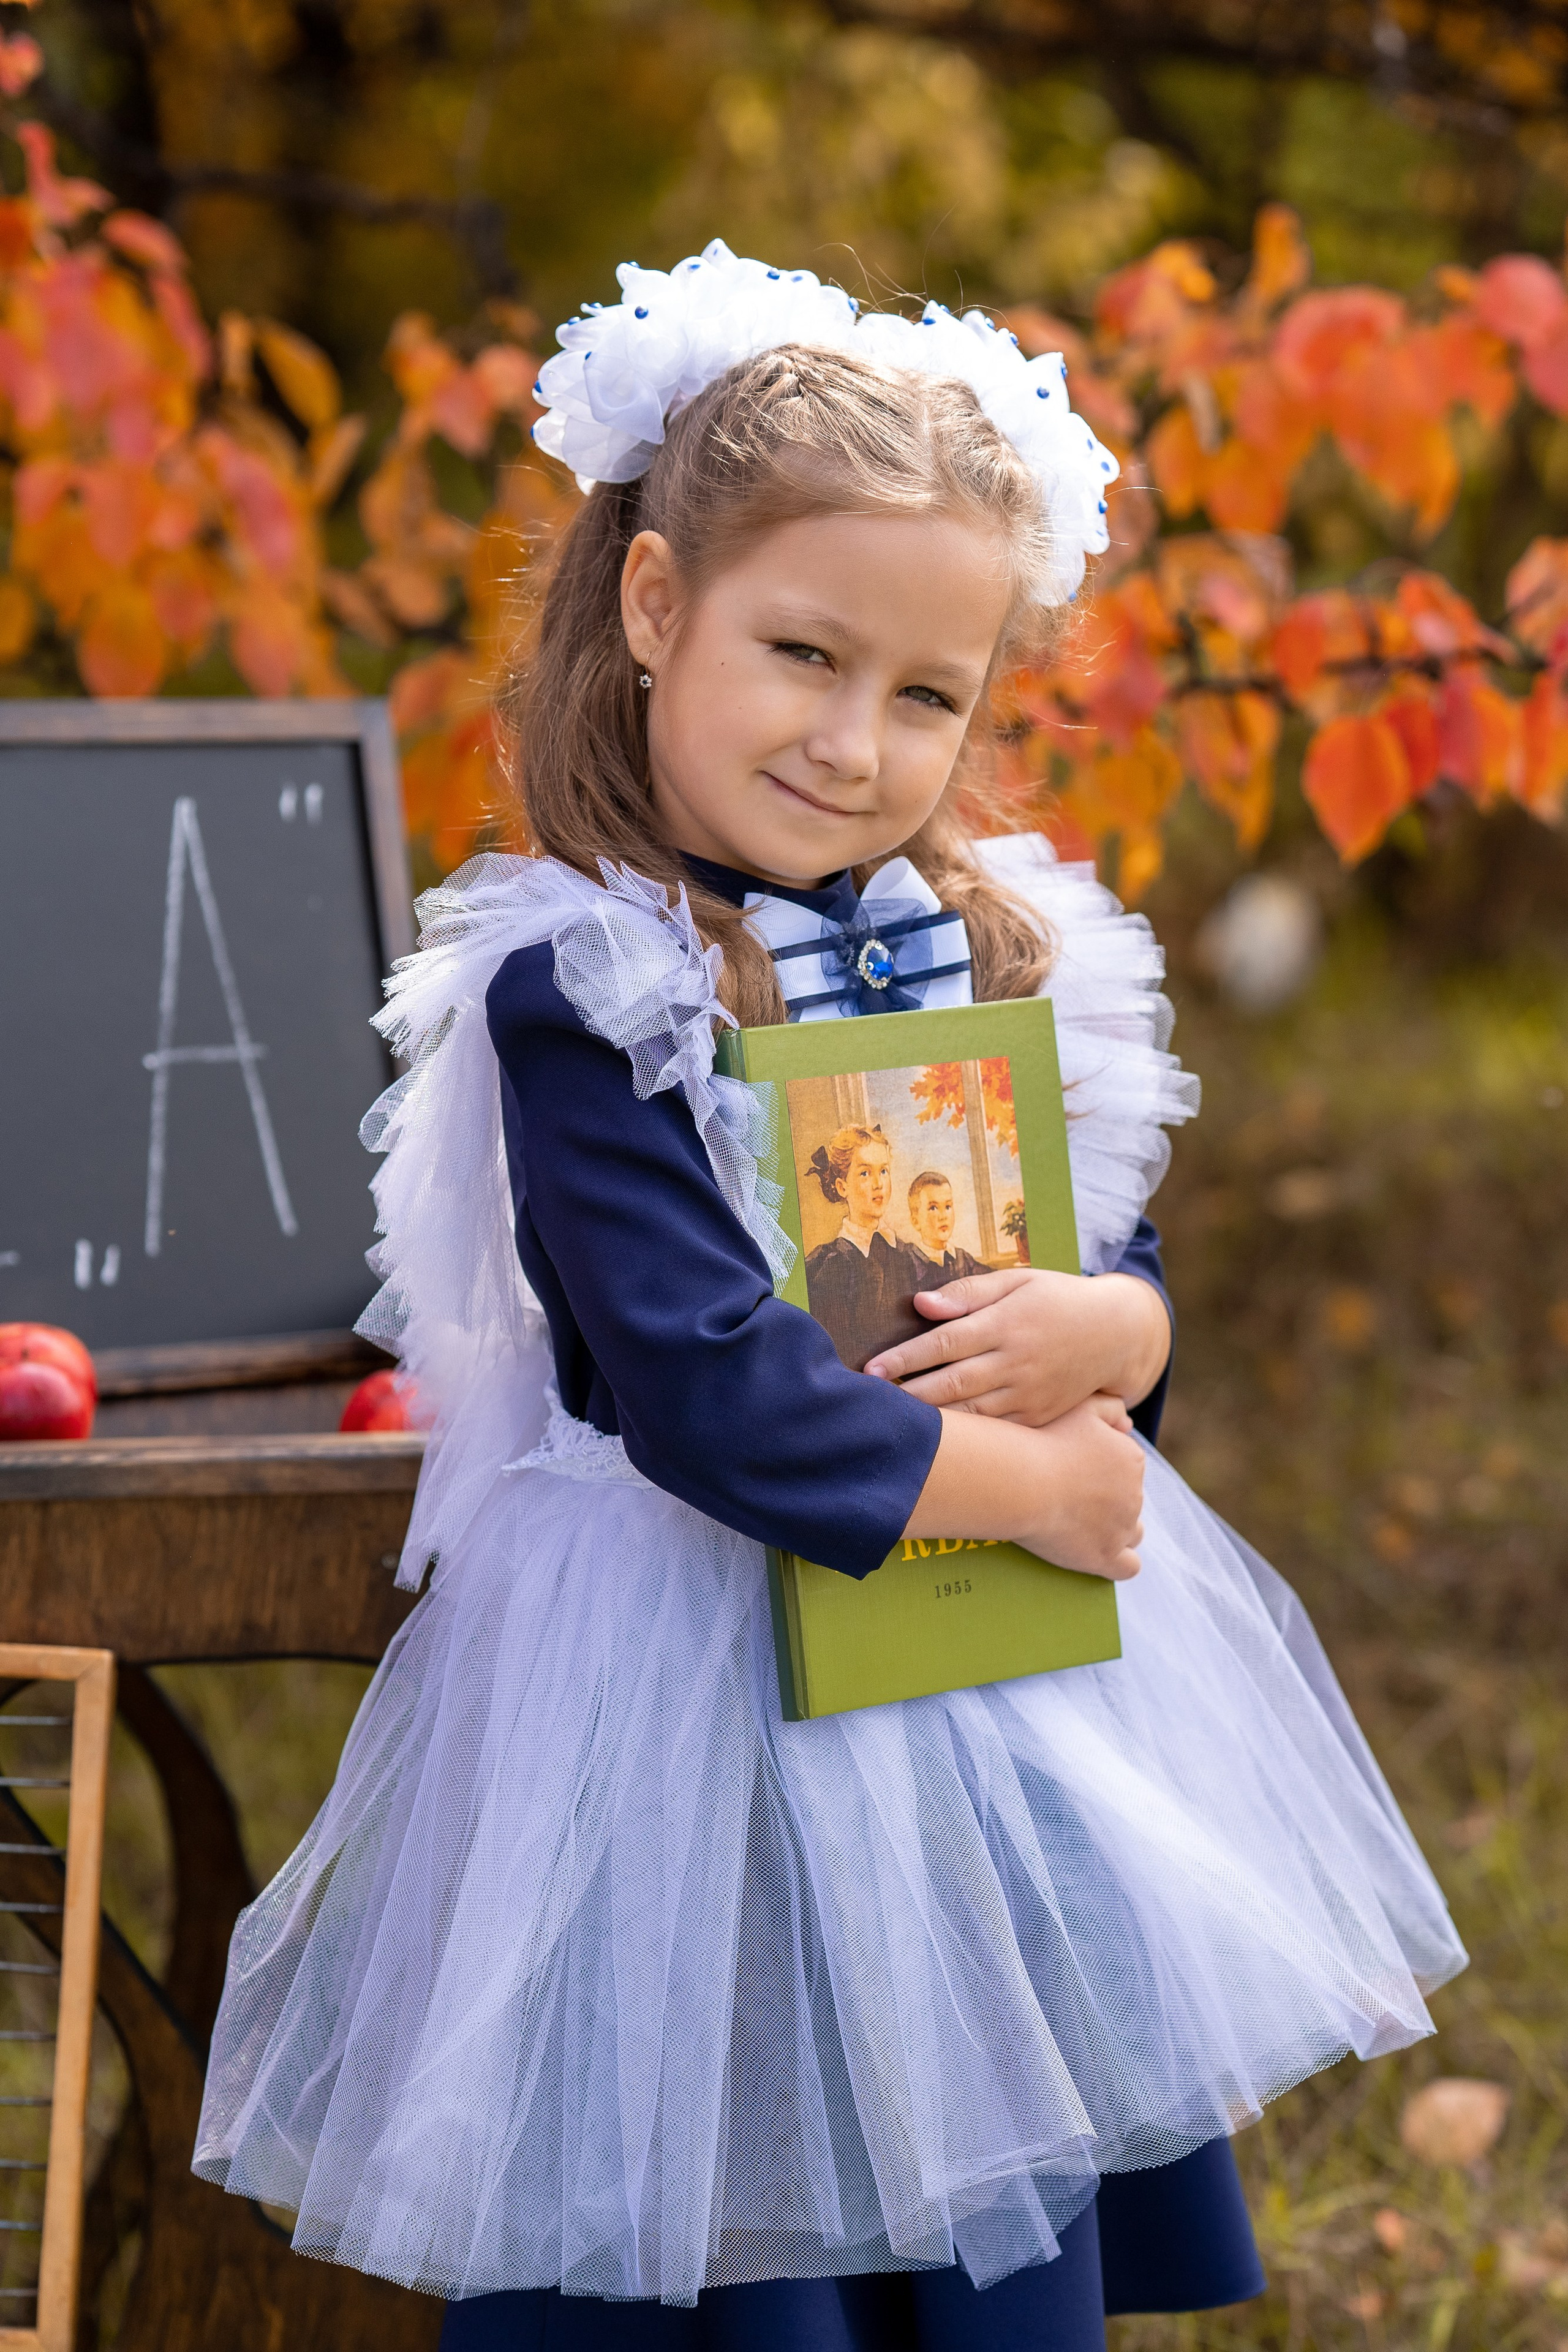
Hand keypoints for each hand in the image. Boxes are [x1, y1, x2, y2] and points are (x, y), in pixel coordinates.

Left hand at [865, 1267, 1170, 1426]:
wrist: (1115, 1334)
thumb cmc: (1056, 1300)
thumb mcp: (1018, 1281)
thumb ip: (969, 1292)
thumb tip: (921, 1304)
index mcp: (1007, 1322)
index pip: (946, 1340)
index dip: (906, 1357)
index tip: (872, 1368)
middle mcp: (1017, 1361)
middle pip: (953, 1382)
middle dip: (908, 1394)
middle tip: (869, 1402)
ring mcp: (1029, 1393)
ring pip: (972, 1413)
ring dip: (931, 1420)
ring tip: (893, 1423)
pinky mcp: (1038, 1417)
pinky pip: (996, 1432)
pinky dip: (967, 1439)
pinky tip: (938, 1441)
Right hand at [903, 1393, 1145, 1580]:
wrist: (1019, 1480)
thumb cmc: (1043, 1439)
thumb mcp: (1081, 1408)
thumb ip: (1110, 1408)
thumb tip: (1128, 1424)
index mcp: (1132, 1460)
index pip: (1128, 1469)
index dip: (1103, 1472)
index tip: (1076, 1473)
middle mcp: (1136, 1495)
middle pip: (1129, 1500)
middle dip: (1108, 1500)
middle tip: (1071, 1497)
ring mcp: (1123, 1528)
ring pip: (1133, 1532)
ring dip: (1115, 1529)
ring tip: (1082, 1525)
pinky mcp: (1106, 1557)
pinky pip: (1129, 1567)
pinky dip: (1118, 1561)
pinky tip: (1098, 1553)